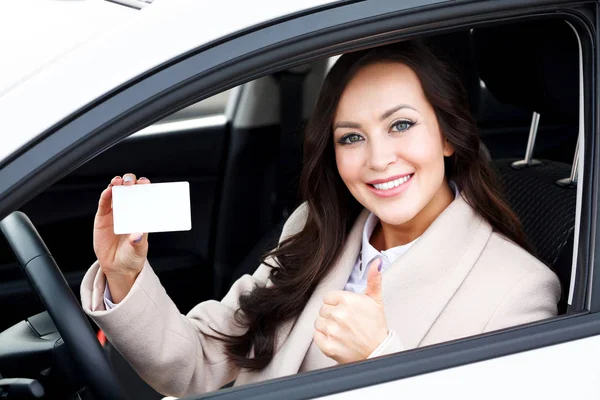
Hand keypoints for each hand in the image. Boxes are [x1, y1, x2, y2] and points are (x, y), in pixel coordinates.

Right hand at [93, 173, 149, 301]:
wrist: (118, 267)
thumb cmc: (132, 256)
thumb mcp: (138, 249)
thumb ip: (138, 242)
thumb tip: (137, 235)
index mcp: (141, 215)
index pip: (144, 196)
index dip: (144, 187)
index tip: (145, 183)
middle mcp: (128, 211)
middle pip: (130, 190)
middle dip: (131, 182)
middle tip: (131, 182)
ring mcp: (115, 213)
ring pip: (116, 193)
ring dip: (117, 184)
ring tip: (118, 182)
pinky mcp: (103, 218)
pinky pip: (104, 203)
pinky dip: (105, 195)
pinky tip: (108, 191)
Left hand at [314, 258, 387, 363]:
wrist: (379, 352)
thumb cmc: (376, 327)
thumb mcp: (376, 301)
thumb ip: (373, 280)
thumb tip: (376, 263)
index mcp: (348, 301)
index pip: (328, 298)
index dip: (336, 304)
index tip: (346, 311)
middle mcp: (339, 315)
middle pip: (323, 310)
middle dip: (332, 315)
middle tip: (345, 323)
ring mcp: (333, 331)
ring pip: (318, 322)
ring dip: (327, 327)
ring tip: (342, 331)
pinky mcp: (328, 345)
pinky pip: (316, 336)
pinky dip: (324, 339)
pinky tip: (336, 339)